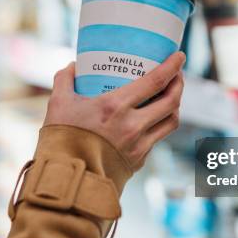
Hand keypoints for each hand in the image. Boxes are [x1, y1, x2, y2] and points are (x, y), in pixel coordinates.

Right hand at [44, 52, 185, 170]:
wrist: (66, 182)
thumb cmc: (60, 140)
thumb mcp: (57, 104)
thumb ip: (64, 81)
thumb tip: (72, 67)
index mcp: (115, 107)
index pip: (155, 82)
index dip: (172, 67)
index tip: (180, 56)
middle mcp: (133, 126)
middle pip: (171, 102)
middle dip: (178, 84)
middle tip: (176, 75)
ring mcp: (139, 146)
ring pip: (170, 122)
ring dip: (174, 106)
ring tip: (169, 96)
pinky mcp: (138, 161)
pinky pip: (156, 139)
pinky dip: (157, 126)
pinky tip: (150, 120)